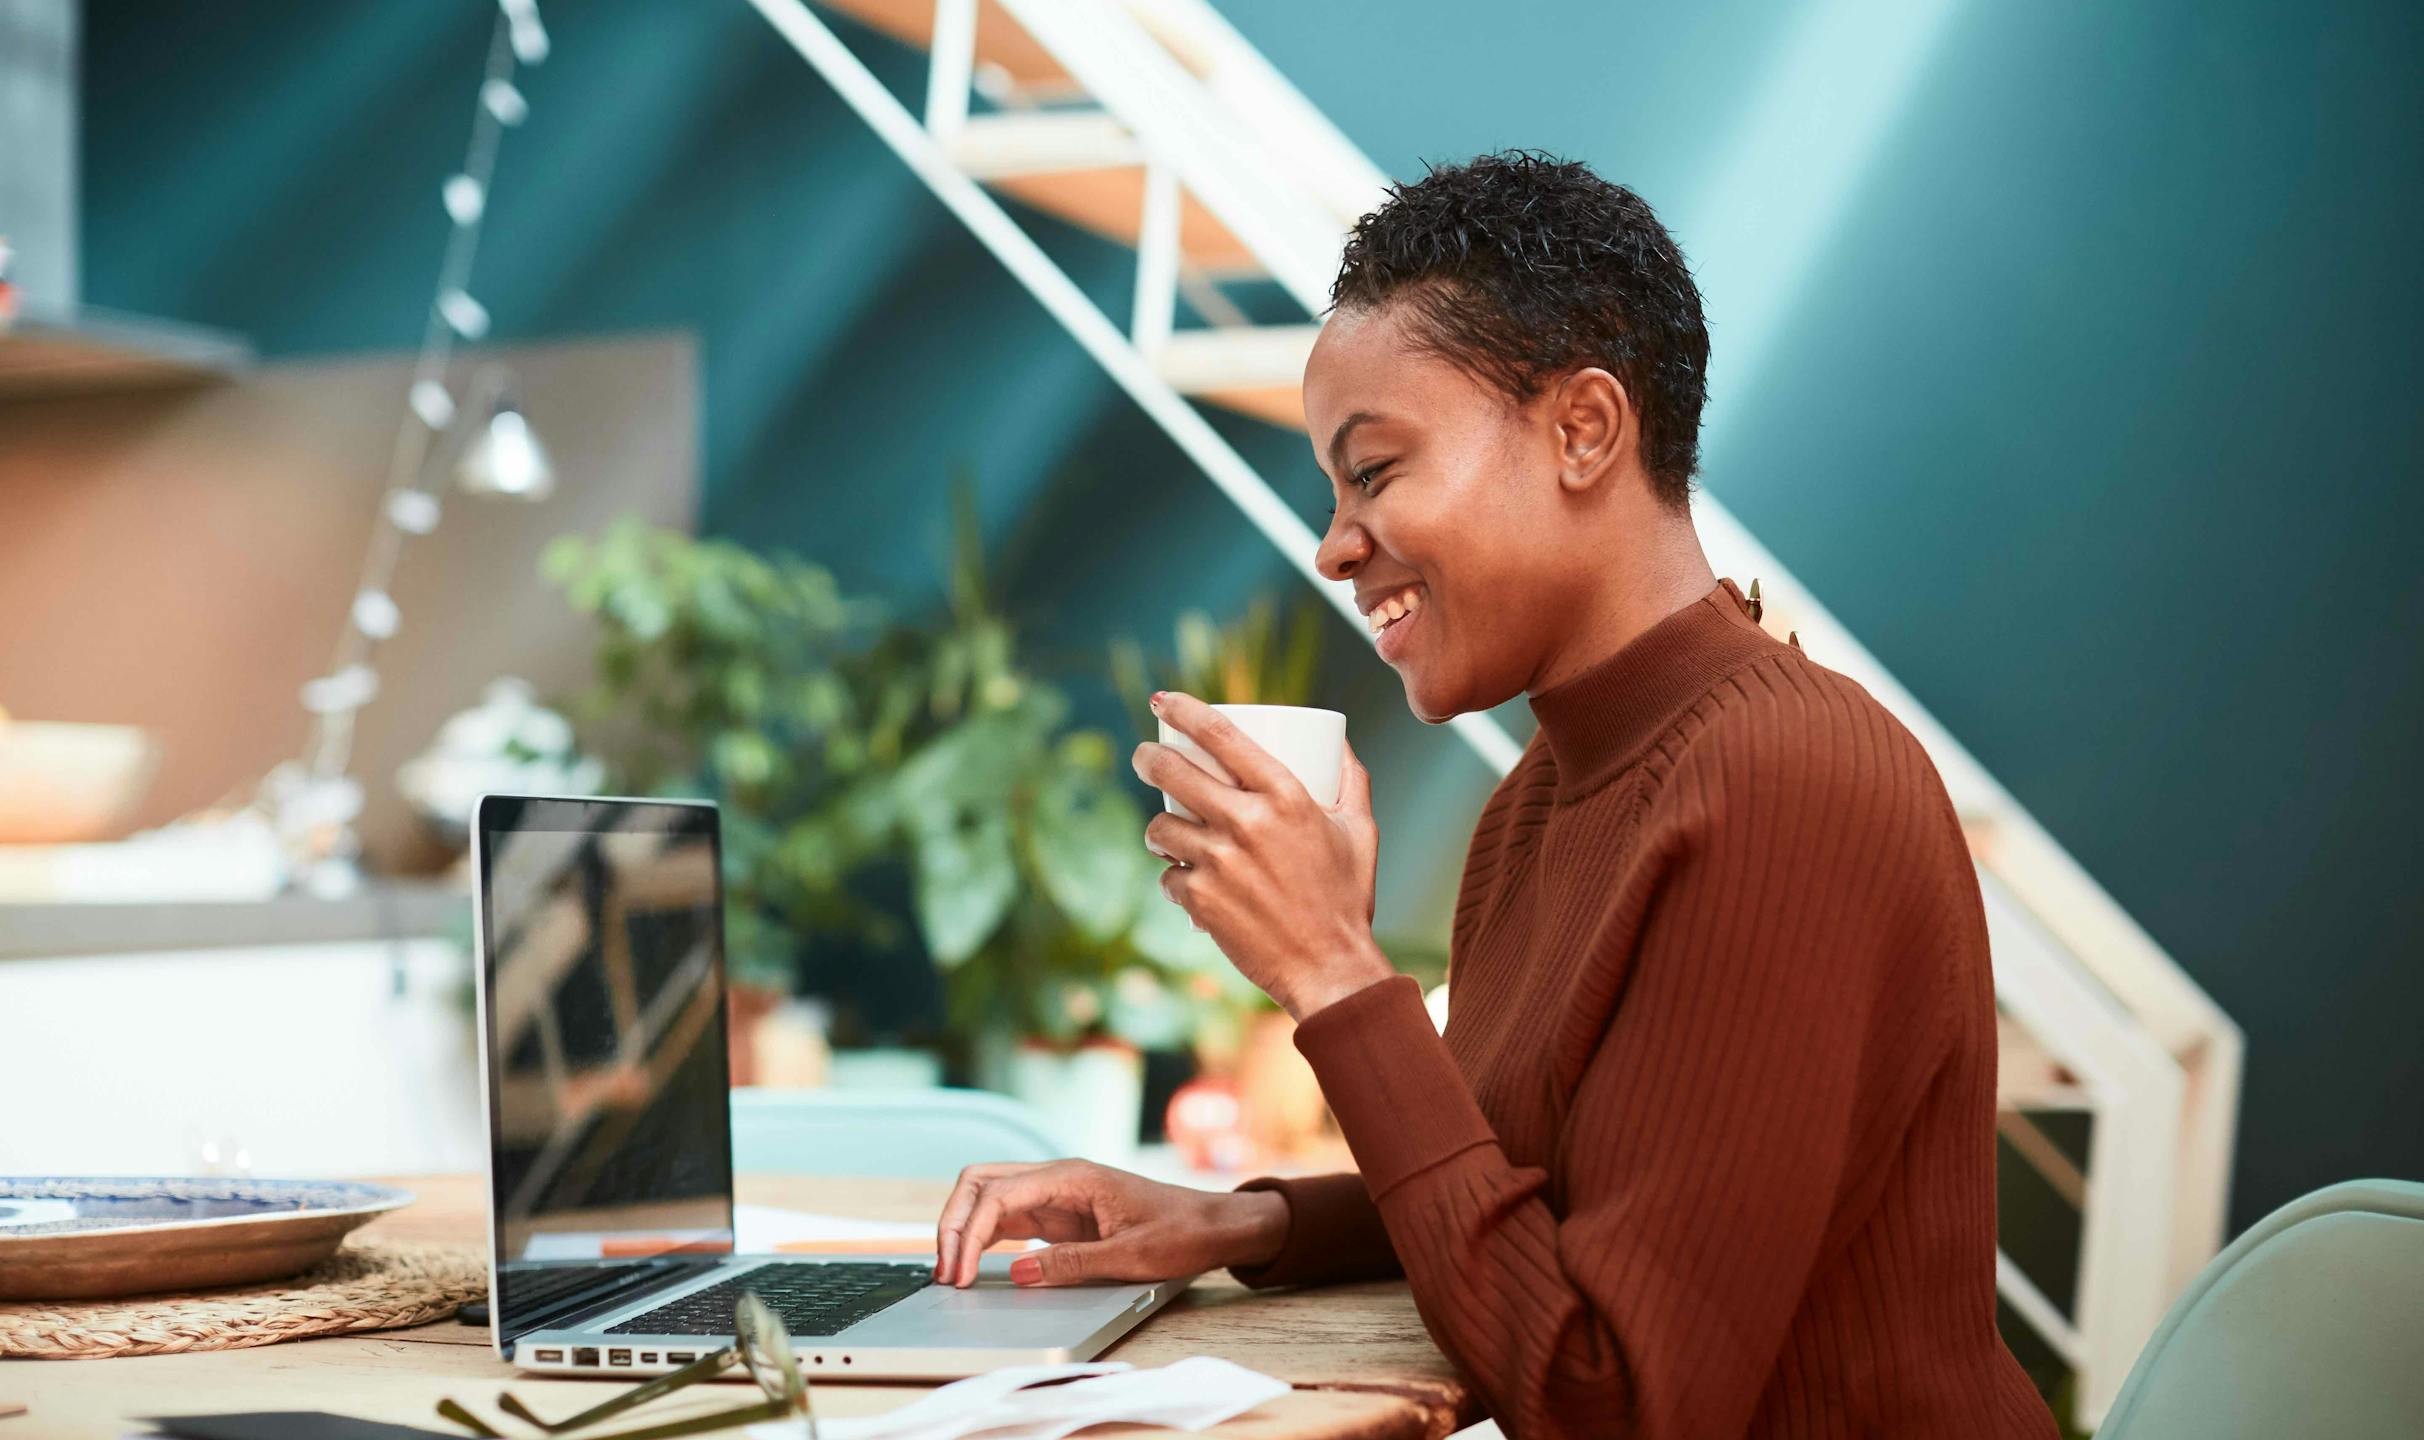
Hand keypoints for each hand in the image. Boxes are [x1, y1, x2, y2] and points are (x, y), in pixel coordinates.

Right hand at [931, 1159, 1289, 1287]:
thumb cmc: (1180, 1232)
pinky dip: (983, 1236)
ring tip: (950, 1272)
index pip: (998, 1193)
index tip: (958, 1273)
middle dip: (953, 1221)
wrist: (1213, 1225)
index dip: (969, 1232)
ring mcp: (1056, 1193)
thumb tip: (1016, 1273)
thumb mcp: (1130, 1257)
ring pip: (989, 1197)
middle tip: (944, 1270)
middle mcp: (1057, 1178)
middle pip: (981, 1183)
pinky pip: (1008, 1216)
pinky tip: (973, 1263)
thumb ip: (1072, 1264)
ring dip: (964, 1229)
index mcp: (1073, 1177)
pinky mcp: (1058, 1213)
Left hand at [1134, 692, 1394, 1019]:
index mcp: (1285, 794)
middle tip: (1146, 758)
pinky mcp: (1201, 899)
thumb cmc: (1346, 897)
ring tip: (1168, 835)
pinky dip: (1175, 881)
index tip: (1163, 700)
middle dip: (1148, 758)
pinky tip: (1187, 886)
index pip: (1219, 734)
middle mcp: (1247, 821)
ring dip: (1159, 830)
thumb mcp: (1360, 830)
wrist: (1330, 968)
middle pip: (1172, 770)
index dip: (1182, 709)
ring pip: (1160, 827)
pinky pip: (1167, 877)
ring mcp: (1219, 861)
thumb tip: (1339, 741)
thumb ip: (1351, 780)